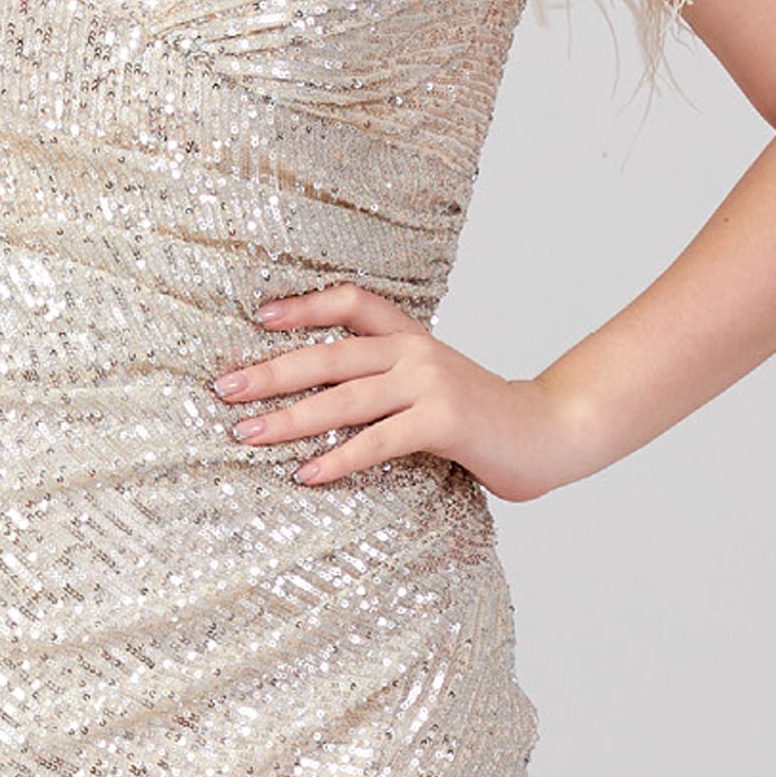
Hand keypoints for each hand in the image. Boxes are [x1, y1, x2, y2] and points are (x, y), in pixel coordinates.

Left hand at [212, 281, 578, 502]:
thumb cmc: (482, 418)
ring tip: (247, 435)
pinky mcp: (443, 421)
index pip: (349, 302)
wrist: (551, 432)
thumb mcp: (432, 385)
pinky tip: (306, 474)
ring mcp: (430, 383)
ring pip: (344, 398)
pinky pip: (378, 440)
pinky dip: (338, 459)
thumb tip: (317, 400)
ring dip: (289, 419)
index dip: (302, 305)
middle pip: (329, 354)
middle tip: (224, 389)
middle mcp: (415, 350)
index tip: (257, 317)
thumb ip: (386, 383)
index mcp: (410, 336)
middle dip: (271, 371)